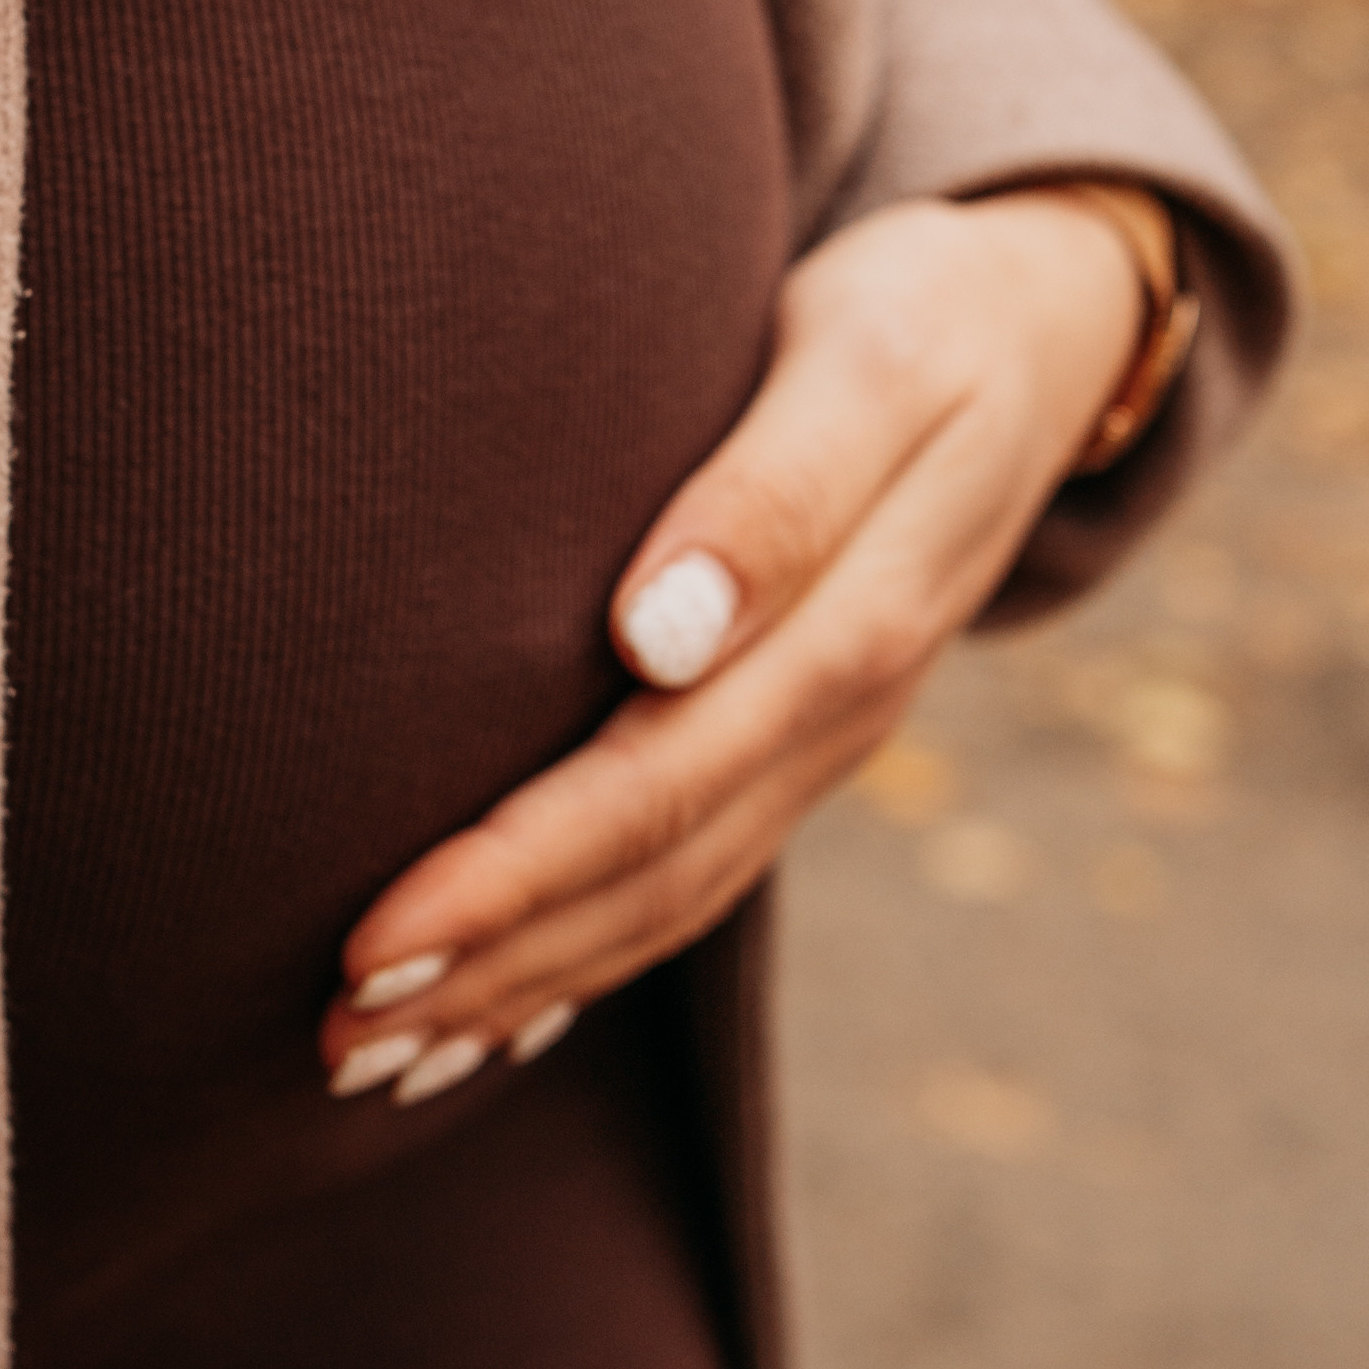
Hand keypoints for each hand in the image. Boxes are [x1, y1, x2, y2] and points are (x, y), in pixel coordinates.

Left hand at [320, 190, 1146, 1101]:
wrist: (1032, 333)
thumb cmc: (919, 318)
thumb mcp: (869, 365)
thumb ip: (775, 495)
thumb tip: (659, 639)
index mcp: (845, 635)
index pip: (653, 788)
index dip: (514, 878)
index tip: (378, 938)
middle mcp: (835, 718)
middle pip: (651, 875)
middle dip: (492, 965)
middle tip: (336, 1035)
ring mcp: (822, 742)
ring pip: (668, 901)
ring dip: (526, 987)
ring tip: (381, 1050)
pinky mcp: (795, 735)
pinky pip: (692, 873)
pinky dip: (590, 954)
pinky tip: (499, 1012)